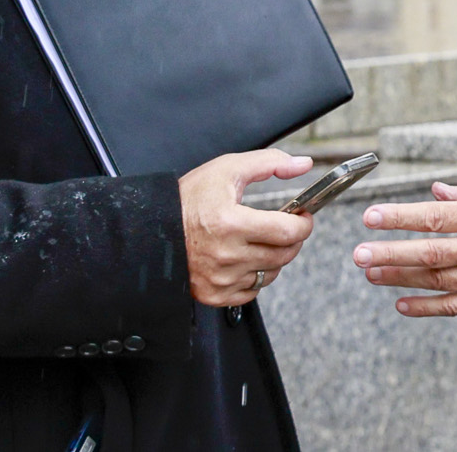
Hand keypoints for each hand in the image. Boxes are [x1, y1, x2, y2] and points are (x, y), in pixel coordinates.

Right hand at [179, 150, 314, 306]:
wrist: (153, 228)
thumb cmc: (188, 199)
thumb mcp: (227, 169)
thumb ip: (269, 163)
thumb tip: (302, 165)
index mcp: (231, 223)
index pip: (287, 231)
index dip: (303, 223)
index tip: (303, 216)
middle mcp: (226, 255)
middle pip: (284, 254)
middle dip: (292, 238)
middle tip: (285, 225)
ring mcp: (220, 278)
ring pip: (271, 273)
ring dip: (274, 257)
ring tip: (261, 240)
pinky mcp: (214, 294)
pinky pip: (252, 291)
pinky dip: (255, 275)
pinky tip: (245, 258)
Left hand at [352, 183, 456, 316]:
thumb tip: (435, 192)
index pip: (436, 216)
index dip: (401, 217)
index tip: (372, 216)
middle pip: (431, 252)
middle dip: (391, 254)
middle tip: (359, 254)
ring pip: (437, 280)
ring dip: (401, 278)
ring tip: (371, 273)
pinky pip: (455, 307)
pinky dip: (426, 308)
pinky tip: (401, 305)